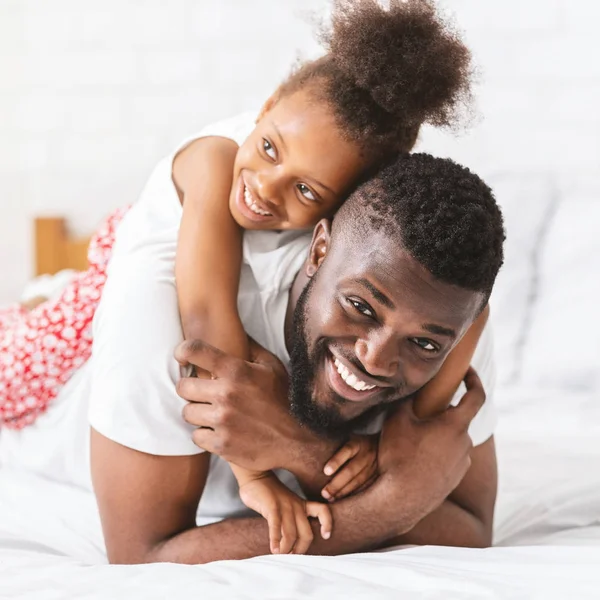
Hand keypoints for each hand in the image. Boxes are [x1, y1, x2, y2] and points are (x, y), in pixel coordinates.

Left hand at [175, 339, 324, 472]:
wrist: (297, 441)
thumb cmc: (285, 400)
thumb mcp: (273, 368)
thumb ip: (252, 349)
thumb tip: (237, 334)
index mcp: (236, 371)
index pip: (195, 351)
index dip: (183, 351)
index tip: (182, 358)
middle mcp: (226, 394)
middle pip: (183, 386)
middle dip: (191, 389)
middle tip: (203, 393)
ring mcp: (222, 420)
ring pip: (187, 413)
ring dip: (198, 413)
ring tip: (214, 413)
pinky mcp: (221, 444)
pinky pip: (196, 436)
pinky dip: (205, 435)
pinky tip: (220, 430)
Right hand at [239, 472, 331, 554]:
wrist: (256, 476)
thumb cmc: (270, 495)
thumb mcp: (286, 505)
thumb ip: (291, 520)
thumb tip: (291, 544)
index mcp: (302, 505)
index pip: (323, 511)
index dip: (328, 523)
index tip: (325, 536)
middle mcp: (296, 506)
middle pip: (307, 533)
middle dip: (301, 550)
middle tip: (291, 557)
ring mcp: (285, 506)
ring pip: (291, 534)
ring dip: (286, 549)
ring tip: (280, 556)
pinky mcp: (272, 506)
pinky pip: (276, 526)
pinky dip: (275, 540)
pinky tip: (273, 549)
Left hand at [321, 435, 377, 501]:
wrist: (381, 446)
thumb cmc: (354, 444)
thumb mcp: (347, 438)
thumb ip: (334, 445)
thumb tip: (310, 449)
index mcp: (357, 443)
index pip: (346, 450)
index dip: (336, 461)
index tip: (325, 471)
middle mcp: (366, 454)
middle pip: (351, 470)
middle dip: (337, 483)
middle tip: (324, 493)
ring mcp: (374, 466)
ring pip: (358, 481)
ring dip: (344, 492)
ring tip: (331, 499)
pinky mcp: (377, 477)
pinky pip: (365, 488)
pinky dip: (354, 495)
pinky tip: (344, 501)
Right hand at [377, 367, 484, 527]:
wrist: (400, 500)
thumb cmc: (399, 456)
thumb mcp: (397, 419)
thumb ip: (409, 400)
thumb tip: (413, 390)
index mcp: (456, 425)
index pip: (476, 396)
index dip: (474, 379)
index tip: (468, 370)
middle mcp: (465, 444)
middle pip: (458, 419)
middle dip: (442, 412)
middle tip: (420, 411)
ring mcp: (461, 464)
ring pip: (452, 440)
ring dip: (438, 434)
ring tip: (412, 439)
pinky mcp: (454, 480)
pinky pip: (448, 458)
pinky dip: (436, 453)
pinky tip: (415, 459)